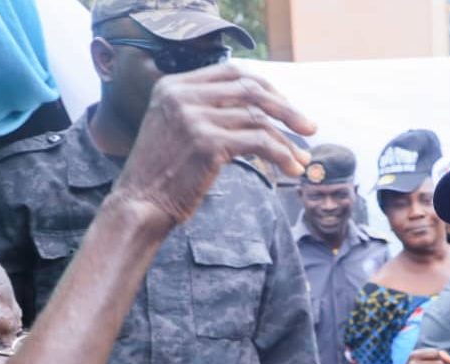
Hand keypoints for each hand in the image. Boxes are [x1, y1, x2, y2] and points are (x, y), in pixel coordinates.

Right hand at [113, 64, 315, 225]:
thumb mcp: (174, 128)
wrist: (140, 205)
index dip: (264, 87)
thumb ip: (204, 111)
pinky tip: (290, 168)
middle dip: (286, 109)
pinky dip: (281, 155)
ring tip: (301, 159)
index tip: (284, 106)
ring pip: (258, 118)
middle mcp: (182, 95)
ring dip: (287, 140)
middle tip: (309, 128)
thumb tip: (257, 110)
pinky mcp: (207, 143)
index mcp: (173, 86)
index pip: (231, 73)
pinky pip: (259, 142)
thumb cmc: (161, 175)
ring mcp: (194, 117)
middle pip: (250, 89)